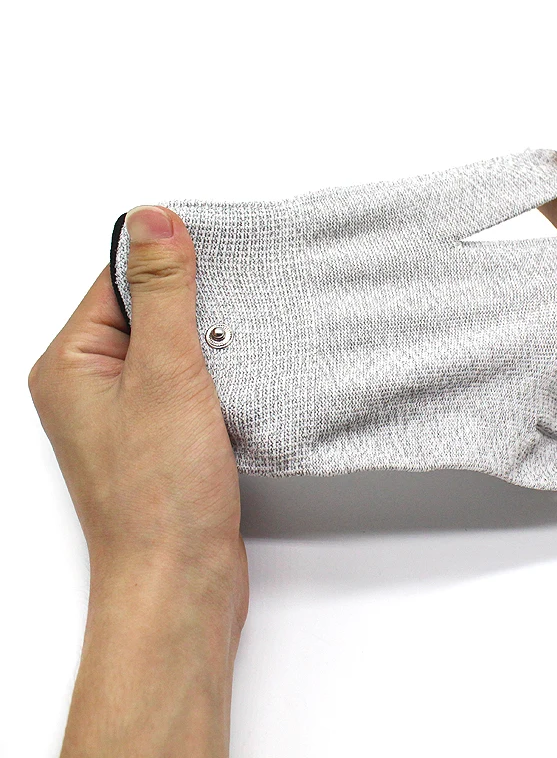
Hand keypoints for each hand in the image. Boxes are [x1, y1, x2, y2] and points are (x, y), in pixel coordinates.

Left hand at [29, 206, 247, 755]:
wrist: (181, 580)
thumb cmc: (159, 496)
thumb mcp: (165, 375)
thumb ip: (163, 293)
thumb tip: (155, 219)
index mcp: (71, 364)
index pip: (117, 280)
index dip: (168, 263)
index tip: (216, 255)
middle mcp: (92, 387)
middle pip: (148, 312)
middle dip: (196, 306)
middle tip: (236, 308)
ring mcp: (127, 415)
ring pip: (174, 350)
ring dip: (211, 344)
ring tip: (242, 348)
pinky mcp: (162, 437)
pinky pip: (189, 384)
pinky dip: (217, 376)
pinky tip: (242, 381)